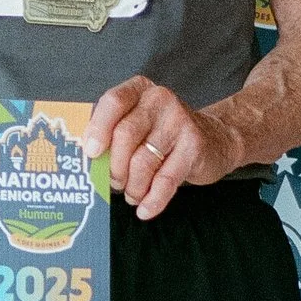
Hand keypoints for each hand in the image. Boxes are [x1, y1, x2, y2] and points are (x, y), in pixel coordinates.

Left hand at [83, 78, 238, 221]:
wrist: (214, 139)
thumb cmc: (162, 134)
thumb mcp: (137, 122)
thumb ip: (111, 134)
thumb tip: (87, 160)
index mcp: (139, 90)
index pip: (113, 102)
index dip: (98, 128)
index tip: (91, 153)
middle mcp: (160, 100)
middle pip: (125, 135)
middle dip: (114, 167)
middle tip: (115, 183)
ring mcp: (179, 121)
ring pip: (143, 162)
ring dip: (133, 187)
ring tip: (133, 194)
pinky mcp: (194, 146)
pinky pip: (166, 180)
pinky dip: (153, 200)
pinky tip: (145, 210)